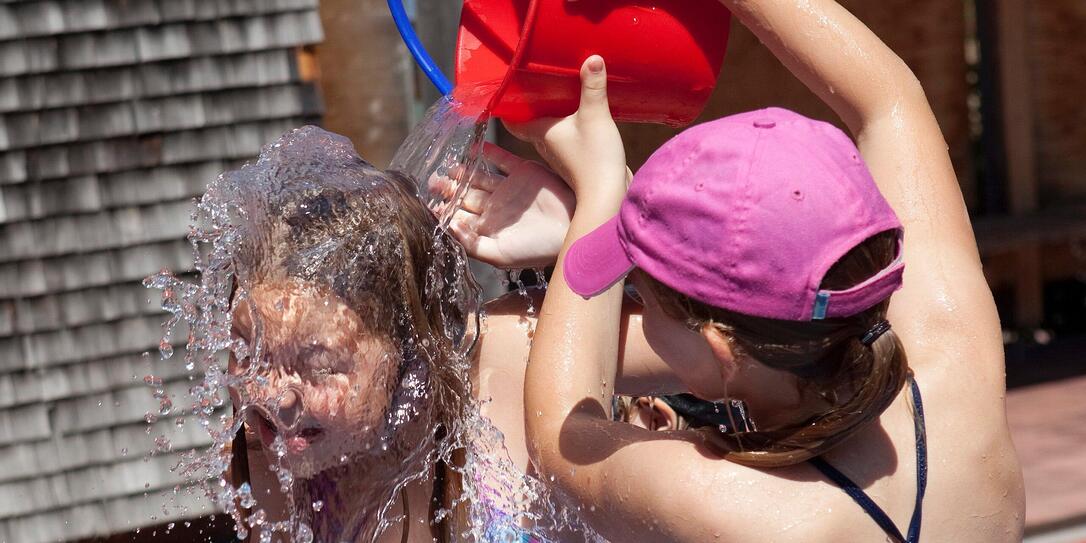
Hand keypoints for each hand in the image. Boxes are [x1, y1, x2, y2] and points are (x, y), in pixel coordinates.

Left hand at [430, 143, 574, 268]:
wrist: (572, 230)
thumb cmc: (537, 250)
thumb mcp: (500, 255)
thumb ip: (472, 243)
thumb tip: (448, 226)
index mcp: (489, 226)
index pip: (461, 215)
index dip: (445, 209)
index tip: (430, 203)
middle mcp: (496, 206)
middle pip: (466, 194)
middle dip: (448, 188)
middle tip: (432, 181)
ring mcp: (509, 188)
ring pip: (479, 177)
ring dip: (462, 171)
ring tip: (448, 167)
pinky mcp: (523, 172)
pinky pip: (501, 159)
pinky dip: (487, 152)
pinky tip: (472, 149)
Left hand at [504, 56, 625, 200]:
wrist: (609, 196)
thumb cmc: (593, 160)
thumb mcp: (594, 116)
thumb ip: (593, 87)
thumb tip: (593, 59)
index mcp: (539, 132)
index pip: (512, 117)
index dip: (506, 102)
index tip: (505, 84)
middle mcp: (545, 143)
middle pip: (530, 119)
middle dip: (530, 101)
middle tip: (534, 78)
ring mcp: (560, 152)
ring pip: (549, 127)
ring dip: (550, 112)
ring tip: (556, 89)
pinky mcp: (576, 158)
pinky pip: (566, 135)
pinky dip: (568, 122)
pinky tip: (579, 112)